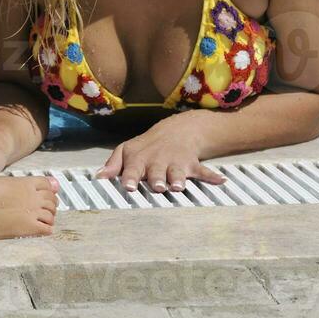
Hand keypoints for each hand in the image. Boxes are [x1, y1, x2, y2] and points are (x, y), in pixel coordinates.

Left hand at [95, 115, 225, 193]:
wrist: (175, 131)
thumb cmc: (146, 147)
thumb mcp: (127, 151)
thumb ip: (113, 165)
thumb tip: (98, 178)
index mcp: (139, 159)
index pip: (132, 169)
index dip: (130, 177)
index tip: (129, 186)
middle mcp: (157, 161)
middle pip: (156, 172)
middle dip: (156, 179)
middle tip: (157, 186)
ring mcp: (175, 162)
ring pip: (177, 172)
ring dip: (178, 178)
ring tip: (179, 185)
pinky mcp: (192, 164)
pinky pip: (203, 171)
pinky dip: (212, 176)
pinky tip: (220, 181)